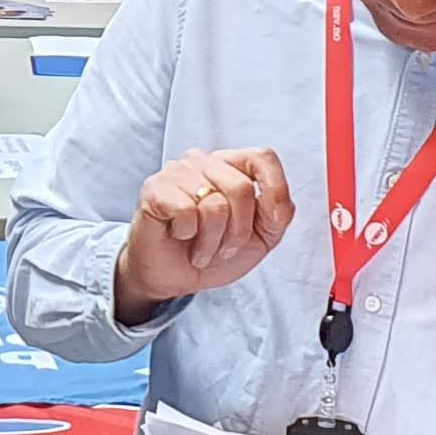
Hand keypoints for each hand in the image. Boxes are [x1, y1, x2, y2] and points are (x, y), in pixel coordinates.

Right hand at [113, 148, 294, 324]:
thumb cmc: (214, 253)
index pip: (262, 158)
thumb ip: (278, 216)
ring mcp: (177, 171)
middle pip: (242, 188)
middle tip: (224, 249)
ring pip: (215, 205)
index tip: (272, 219)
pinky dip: (187, 234)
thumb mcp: (259, 239)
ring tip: (201, 248)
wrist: (174, 277)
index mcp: (231, 166)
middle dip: (239, 232)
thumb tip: (280, 203)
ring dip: (211, 241)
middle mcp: (204, 161)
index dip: (275, 188)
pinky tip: (179, 235)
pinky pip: (186, 212)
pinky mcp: (155, 188)